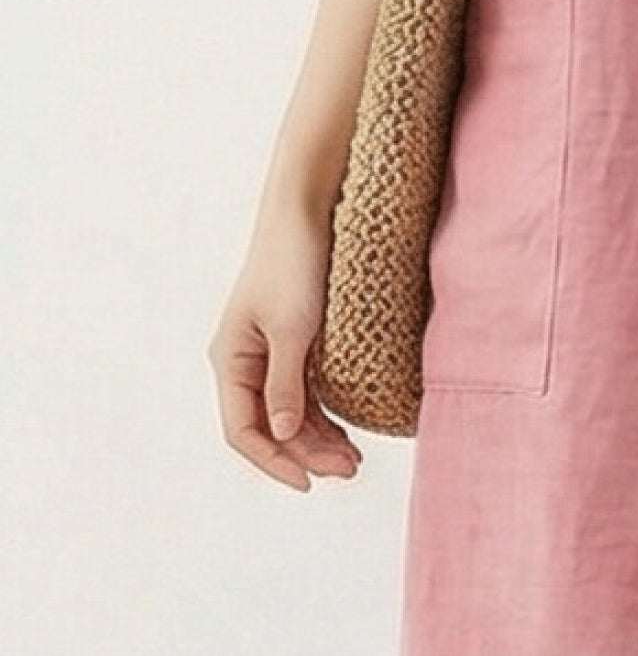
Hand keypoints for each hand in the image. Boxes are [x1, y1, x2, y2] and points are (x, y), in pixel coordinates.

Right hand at [207, 209, 363, 491]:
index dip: (273, 462)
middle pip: (270, 425)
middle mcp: (244, 362)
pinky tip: (348, 429)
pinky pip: (304, 389)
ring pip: (289, 411)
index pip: (242, 431)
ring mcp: (269, 352)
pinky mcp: (294, 338)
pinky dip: (324, 411)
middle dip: (306, 453)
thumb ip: (285, 384)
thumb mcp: (292, 328)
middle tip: (350, 469)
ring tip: (354, 459)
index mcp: (230, 361)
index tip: (308, 483)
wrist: (306, 208)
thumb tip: (281, 436)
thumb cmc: (293, 263)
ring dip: (318, 437)